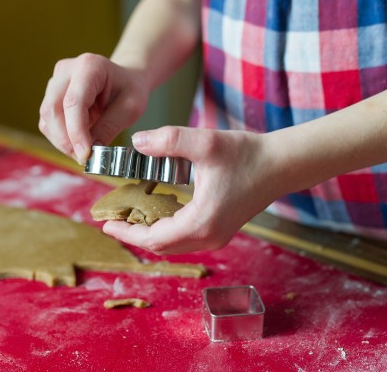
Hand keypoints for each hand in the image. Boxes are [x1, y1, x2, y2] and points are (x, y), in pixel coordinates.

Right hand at [39, 53, 148, 163]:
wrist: (123, 79)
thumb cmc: (129, 89)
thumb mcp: (131, 108)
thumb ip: (110, 127)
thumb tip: (91, 151)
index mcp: (89, 66)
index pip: (74, 102)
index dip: (76, 131)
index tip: (85, 155)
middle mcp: (66, 70)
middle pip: (52, 109)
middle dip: (66, 140)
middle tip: (84, 158)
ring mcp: (55, 81)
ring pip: (47, 118)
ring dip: (62, 141)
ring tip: (84, 150)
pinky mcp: (50, 95)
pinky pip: (47, 123)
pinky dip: (60, 138)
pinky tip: (77, 142)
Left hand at [102, 126, 282, 254]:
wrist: (281, 164)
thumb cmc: (247, 154)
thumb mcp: (204, 142)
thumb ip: (168, 140)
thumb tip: (136, 142)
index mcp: (201, 222)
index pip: (152, 238)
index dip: (126, 232)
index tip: (105, 224)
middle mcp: (208, 236)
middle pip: (160, 246)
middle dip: (133, 234)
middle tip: (112, 218)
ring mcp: (216, 236)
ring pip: (172, 244)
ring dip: (148, 232)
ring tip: (128, 215)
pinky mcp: (220, 229)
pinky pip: (184, 237)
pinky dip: (164, 228)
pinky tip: (155, 210)